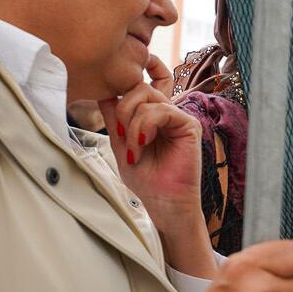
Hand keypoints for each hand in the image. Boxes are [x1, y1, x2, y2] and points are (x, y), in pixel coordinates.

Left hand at [102, 58, 203, 249]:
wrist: (164, 203)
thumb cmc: (147, 181)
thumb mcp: (121, 145)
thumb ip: (114, 121)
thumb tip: (104, 95)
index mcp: (151, 117)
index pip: (131, 93)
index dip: (117, 104)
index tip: (115, 131)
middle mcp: (166, 114)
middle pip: (138, 88)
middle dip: (123, 110)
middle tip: (121, 136)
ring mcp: (178, 118)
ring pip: (147, 97)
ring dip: (133, 124)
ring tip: (134, 149)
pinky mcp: (189, 125)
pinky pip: (163, 109)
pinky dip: (146, 125)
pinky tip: (144, 143)